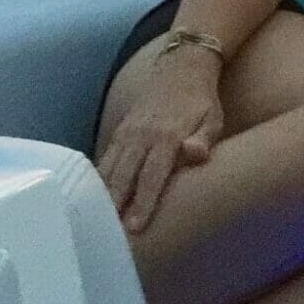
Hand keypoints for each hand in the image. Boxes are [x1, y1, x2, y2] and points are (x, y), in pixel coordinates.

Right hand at [97, 55, 224, 232]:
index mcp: (167, 137)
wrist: (181, 68)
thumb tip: (194, 154)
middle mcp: (142, 136)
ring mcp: (128, 133)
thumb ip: (204, 139)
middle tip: (108, 235)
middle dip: (116, 206)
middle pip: (125, 176)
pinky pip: (105, 158)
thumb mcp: (213, 119)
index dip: (144, 202)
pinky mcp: (119, 131)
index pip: (153, 175)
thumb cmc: (202, 102)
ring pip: (110, 169)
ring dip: (102, 196)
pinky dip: (97, 179)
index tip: (135, 227)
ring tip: (94, 223)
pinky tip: (91, 199)